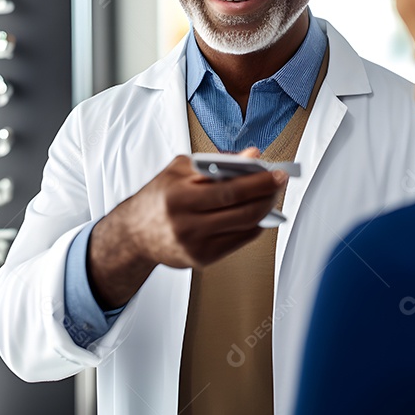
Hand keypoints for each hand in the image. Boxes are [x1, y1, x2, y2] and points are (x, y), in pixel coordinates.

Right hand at [87, 148, 285, 308]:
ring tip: (270, 196)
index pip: (228, 190)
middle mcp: (186, 223)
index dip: (258, 183)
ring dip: (263, 211)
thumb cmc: (159, 197)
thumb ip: (216, 162)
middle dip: (266, 195)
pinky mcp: (201, 259)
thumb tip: (251, 156)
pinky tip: (257, 216)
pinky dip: (252, 228)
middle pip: (240, 211)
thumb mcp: (179, 171)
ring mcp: (194, 244)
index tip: (276, 173)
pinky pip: (237, 242)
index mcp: (178, 196)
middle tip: (279, 183)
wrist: (134, 234)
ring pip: (242, 228)